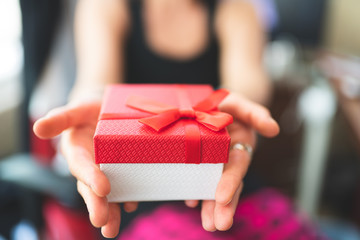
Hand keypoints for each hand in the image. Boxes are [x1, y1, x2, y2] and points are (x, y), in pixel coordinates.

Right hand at [33, 101, 137, 237]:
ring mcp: (105, 170)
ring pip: (106, 194)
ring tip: (111, 229)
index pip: (82, 166)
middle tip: (104, 223)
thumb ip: (60, 119)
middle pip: (91, 188)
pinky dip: (128, 196)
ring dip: (110, 210)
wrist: (105, 109)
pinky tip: (131, 204)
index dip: (90, 177)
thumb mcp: (76, 110)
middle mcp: (89, 165)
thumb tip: (39, 128)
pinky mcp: (120, 171)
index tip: (103, 189)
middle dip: (97, 205)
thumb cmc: (88, 111)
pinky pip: (123, 187)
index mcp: (76, 151)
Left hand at [185, 93, 279, 230]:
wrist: (211, 104)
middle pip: (226, 185)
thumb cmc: (229, 105)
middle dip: (223, 206)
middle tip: (216, 226)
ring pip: (212, 187)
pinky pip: (196, 179)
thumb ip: (256, 114)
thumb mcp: (242, 105)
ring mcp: (212, 164)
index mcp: (239, 147)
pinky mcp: (197, 163)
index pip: (236, 168)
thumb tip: (273, 129)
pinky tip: (189, 202)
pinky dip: (193, 191)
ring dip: (210, 206)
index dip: (230, 182)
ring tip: (208, 225)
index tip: (222, 198)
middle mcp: (227, 159)